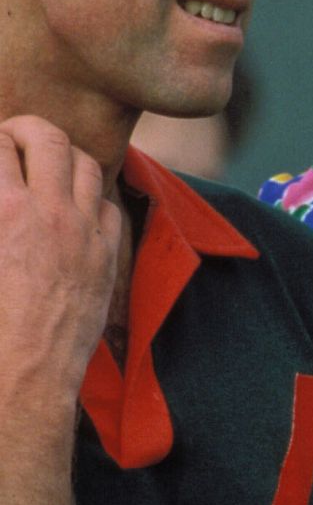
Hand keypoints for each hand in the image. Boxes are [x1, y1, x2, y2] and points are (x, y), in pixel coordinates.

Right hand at [0, 115, 120, 407]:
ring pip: (86, 164)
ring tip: (47, 165)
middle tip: (12, 140)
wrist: (24, 375)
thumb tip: (1, 196)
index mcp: (4, 209)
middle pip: (47, 137)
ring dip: (63, 156)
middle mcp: (50, 211)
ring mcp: (84, 233)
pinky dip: (92, 197)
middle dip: (26, 130)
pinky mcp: (106, 257)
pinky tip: (76, 206)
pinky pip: (109, 205)